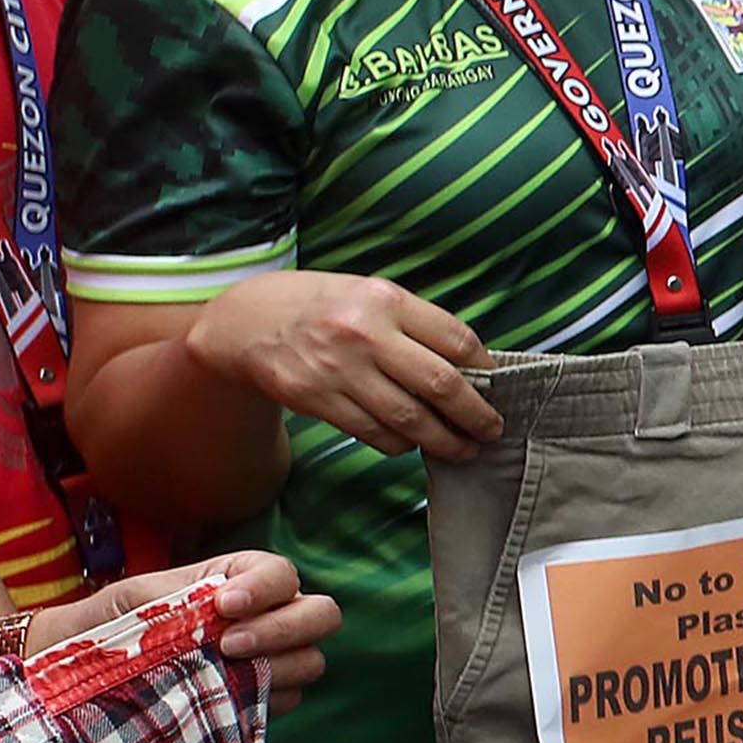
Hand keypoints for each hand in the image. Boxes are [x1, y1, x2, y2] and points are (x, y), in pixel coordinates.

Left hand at [47, 550, 343, 702]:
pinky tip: (223, 700)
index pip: (281, 573)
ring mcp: (267, 661)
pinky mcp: (258, 701)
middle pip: (321, 614)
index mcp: (236, 581)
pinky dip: (264, 699)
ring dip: (277, 666)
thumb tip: (214, 615)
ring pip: (312, 660)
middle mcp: (265, 618)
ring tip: (222, 674)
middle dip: (284, 628)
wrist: (75, 675)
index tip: (224, 606)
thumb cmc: (103, 627)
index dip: (265, 587)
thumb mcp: (134, 600)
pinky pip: (287, 700)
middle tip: (230, 645)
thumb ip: (179, 599)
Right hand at [192, 271, 498, 459]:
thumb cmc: (322, 306)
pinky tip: (412, 444)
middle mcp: (365, 334)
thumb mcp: (371, 294)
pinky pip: (373, 432)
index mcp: (386, 300)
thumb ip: (416, 324)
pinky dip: (400, 444)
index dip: (485, 368)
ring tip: (462, 448)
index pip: (456, 339)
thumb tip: (469, 366)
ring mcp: (339, 369)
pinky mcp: (316, 399)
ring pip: (408, 418)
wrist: (246, 321)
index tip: (496, 385)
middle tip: (492, 430)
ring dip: (443, 440)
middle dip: (475, 415)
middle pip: (440, 384)